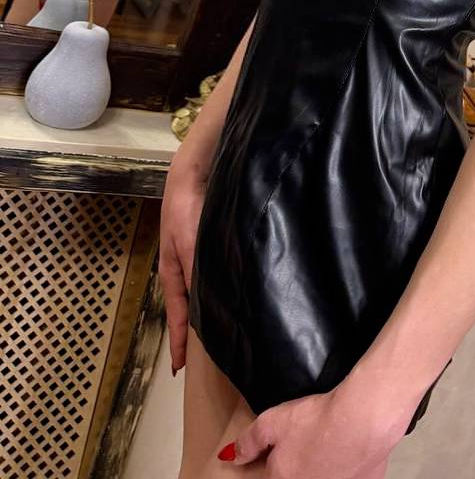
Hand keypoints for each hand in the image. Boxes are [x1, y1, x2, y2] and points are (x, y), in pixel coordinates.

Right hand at [158, 164, 205, 375]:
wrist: (194, 172)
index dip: (178, 342)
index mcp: (173, 271)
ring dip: (209, 308)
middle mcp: (184, 266)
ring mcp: (196, 252)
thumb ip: (198, 276)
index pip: (175, 315)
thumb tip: (204, 311)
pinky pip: (213, 271)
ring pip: (203, 289)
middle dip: (195, 329)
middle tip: (208, 355)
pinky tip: (234, 291)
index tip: (179, 370)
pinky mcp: (209, 240)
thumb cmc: (187, 210)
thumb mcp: (191, 246)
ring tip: (223, 330)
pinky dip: (219, 286)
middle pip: (189, 304)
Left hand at [221, 368, 414, 475]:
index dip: (274, 461)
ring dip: (324, 466)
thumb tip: (231, 456)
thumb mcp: (272, 422)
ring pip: (327, 475)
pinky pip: (353, 474)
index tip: (285, 448)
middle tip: (308, 441)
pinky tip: (353, 447)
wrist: (363, 418)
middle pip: (299, 476)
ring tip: (329, 441)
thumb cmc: (317, 421)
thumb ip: (249, 441)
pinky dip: (351, 465)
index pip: (270, 476)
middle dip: (300, 464)